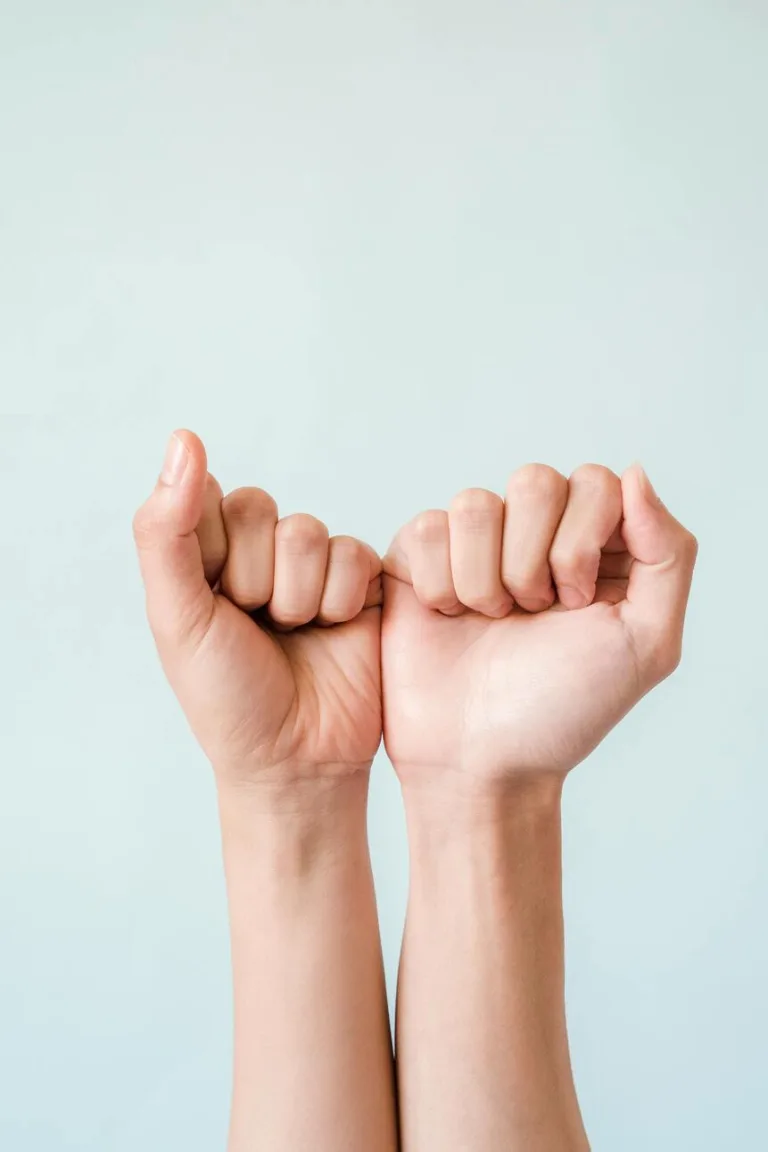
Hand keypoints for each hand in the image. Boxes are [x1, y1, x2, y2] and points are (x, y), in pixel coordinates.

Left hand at [133, 430, 381, 788]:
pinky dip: (339, 601)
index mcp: (205, 556)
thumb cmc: (228, 697)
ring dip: (299, 596)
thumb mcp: (178, 616)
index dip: (214, 553)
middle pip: (260, 510)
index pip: (209, 500)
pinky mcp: (360, 582)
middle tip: (258, 628)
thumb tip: (184, 439)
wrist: (297, 759)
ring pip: (307, 532)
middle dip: (256, 579)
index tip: (213, 604)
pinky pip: (353, 554)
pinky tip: (334, 633)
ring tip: (296, 635)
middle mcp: (258, 553)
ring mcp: (310, 567)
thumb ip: (168, 529)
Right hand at [381, 463, 696, 787]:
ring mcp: (475, 543)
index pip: (596, 483)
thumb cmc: (563, 710)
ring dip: (484, 579)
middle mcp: (535, 535)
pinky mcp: (419, 558)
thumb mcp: (646, 642)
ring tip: (489, 622)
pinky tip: (448, 618)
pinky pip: (427, 527)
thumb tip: (635, 472)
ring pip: (476, 502)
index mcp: (596, 546)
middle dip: (533, 563)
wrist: (479, 760)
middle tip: (532, 616)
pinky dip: (441, 585)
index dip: (582, 543)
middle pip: (535, 481)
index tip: (577, 605)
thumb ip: (667, 552)